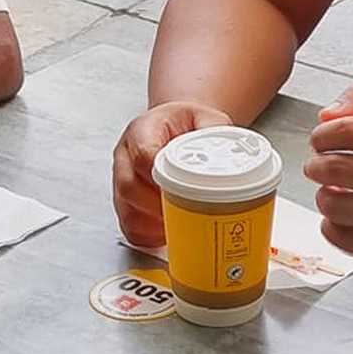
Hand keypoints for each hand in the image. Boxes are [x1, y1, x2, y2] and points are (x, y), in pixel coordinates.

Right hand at [113, 100, 232, 248]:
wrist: (176, 128)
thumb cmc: (186, 124)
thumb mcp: (206, 117)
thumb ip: (215, 130)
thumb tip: (229, 153)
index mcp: (142, 130)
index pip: (143, 154)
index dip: (160, 176)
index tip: (180, 188)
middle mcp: (126, 156)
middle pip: (129, 187)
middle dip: (158, 206)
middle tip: (186, 213)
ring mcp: (123, 180)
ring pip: (128, 211)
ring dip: (154, 225)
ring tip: (180, 227)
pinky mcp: (126, 202)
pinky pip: (131, 227)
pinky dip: (150, 236)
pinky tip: (169, 234)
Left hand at [303, 83, 352, 269]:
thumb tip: (326, 115)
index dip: (324, 134)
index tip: (319, 139)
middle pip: (341, 168)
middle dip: (317, 166)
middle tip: (317, 166)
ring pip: (339, 207)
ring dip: (323, 197)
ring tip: (330, 191)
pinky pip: (346, 240)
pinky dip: (331, 227)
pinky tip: (340, 217)